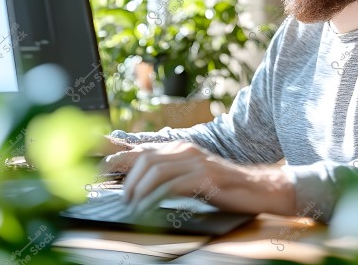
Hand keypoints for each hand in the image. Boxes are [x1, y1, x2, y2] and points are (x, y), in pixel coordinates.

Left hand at [103, 141, 295, 215]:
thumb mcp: (191, 176)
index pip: (144, 150)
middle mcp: (185, 151)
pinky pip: (174, 185)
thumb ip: (169, 176)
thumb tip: (140, 186)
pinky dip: (157, 197)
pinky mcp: (206, 177)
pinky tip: (150, 206)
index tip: (102, 170)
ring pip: (156, 170)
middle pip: (146, 159)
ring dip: (139, 189)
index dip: (120, 158)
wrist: (255, 187)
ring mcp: (196, 162)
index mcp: (180, 149)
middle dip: (127, 178)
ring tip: (133, 205)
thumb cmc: (221, 186)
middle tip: (123, 198)